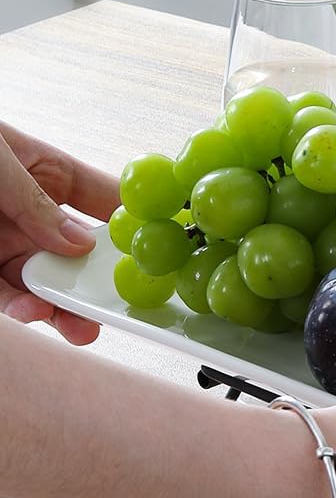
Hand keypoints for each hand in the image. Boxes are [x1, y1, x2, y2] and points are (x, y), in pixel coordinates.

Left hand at [0, 122, 118, 343]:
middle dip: (93, 286)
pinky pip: (0, 298)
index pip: (105, 204)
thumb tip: (79, 243)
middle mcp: (22, 215)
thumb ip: (36, 201)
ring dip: (54, 307)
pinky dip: (15, 311)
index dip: (135, 228)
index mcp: (43, 175)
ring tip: (65, 322)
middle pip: (73, 257)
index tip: (158, 254)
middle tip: (109, 310)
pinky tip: (24, 313)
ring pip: (38, 285)